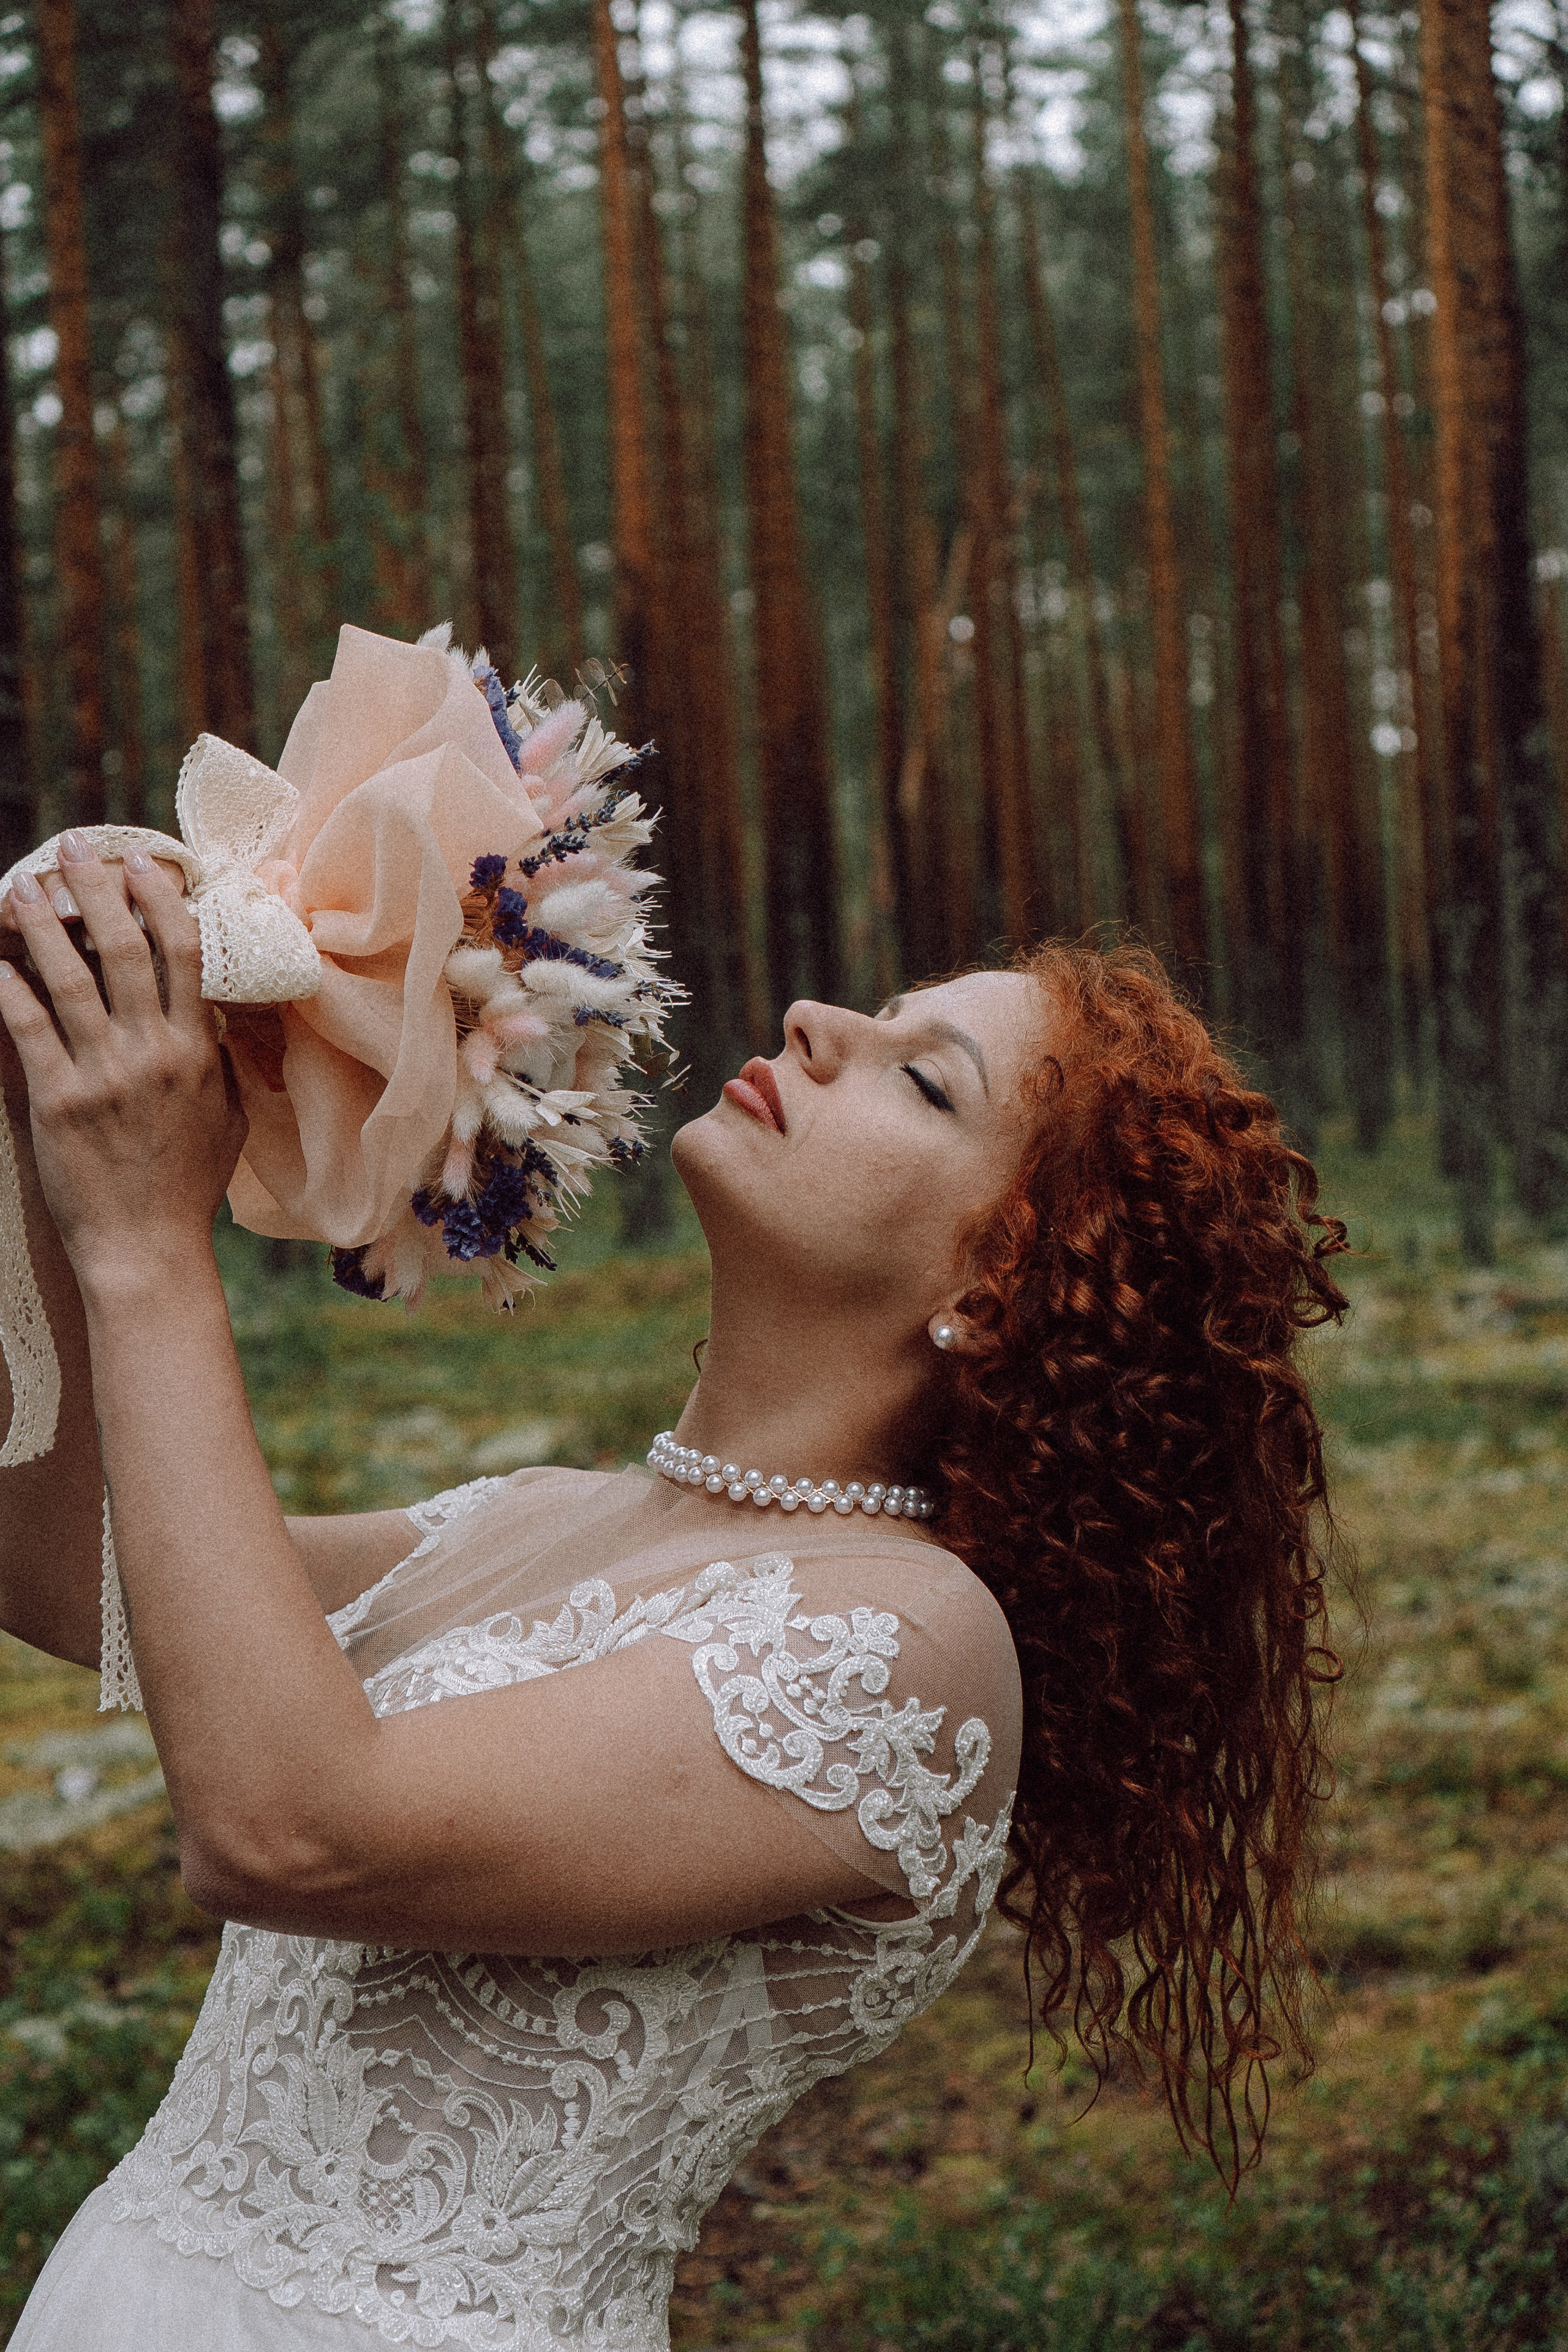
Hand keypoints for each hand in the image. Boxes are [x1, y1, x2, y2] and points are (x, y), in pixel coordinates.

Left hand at [0, 833, 245, 1286]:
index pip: (184, 954)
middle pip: (126, 950)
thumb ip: (224, 1061)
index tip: (141, 865)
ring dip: (43, 927)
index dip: (160, 901)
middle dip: (98, 891)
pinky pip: (28, 1028)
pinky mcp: (59, 1100)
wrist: (147, 1247)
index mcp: (197, 1051)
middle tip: (73, 851)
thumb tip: (219, 1016)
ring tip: (23, 889)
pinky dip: (8, 988)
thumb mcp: (229, 1117)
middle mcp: (154, 1053)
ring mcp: (105, 1075)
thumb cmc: (186, 1185)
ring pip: (71, 980)